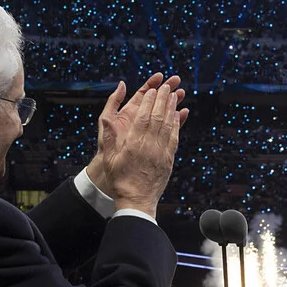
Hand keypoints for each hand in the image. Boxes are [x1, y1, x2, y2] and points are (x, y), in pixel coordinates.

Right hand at [86, 74, 188, 215]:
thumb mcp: (110, 158)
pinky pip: (174, 137)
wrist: (137, 200)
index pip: (143, 117)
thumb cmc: (120, 179)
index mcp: (134, 143)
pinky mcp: (169, 159)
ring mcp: (161, 152)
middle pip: (158, 117)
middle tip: (167, 86)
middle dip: (163, 100)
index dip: (149, 101)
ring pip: (168, 125)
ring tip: (175, 95)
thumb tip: (107, 118)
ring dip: (172, 108)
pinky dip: (177, 124)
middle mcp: (149, 145)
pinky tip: (179, 115)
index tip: (153, 89)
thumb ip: (110, 136)